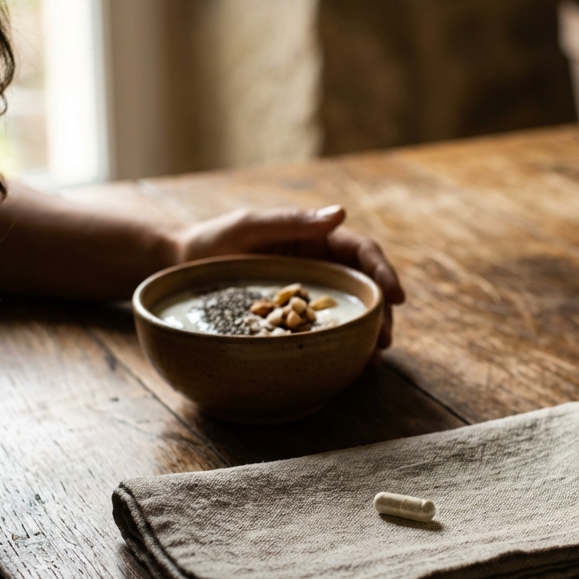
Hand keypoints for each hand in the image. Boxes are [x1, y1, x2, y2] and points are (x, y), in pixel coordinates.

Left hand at [170, 205, 405, 354]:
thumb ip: (291, 222)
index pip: (361, 253)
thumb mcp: (250, 227)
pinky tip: (349, 364)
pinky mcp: (294, 320)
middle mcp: (320, 266)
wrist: (181, 268)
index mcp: (317, 238)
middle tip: (386, 339)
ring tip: (374, 359)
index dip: (383, 273)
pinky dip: (341, 346)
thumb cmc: (214, 241)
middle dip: (381, 312)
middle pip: (364, 287)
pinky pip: (324, 332)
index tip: (397, 296)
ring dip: (367, 333)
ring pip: (349, 312)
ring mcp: (308, 295)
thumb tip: (340, 214)